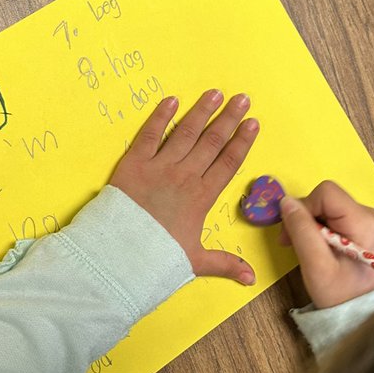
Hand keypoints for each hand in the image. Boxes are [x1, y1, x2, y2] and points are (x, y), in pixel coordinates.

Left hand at [111, 90, 259, 284]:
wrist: (120, 255)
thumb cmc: (157, 258)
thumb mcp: (194, 262)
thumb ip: (224, 263)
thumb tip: (251, 279)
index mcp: (202, 197)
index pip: (228, 163)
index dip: (242, 141)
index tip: (253, 123)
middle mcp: (184, 176)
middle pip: (212, 142)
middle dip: (228, 118)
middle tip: (242, 98)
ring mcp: (159, 167)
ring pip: (186, 133)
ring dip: (201, 111)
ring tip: (215, 93)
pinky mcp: (134, 164)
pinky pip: (149, 135)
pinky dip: (161, 117)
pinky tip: (171, 101)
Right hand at [279, 180, 373, 308]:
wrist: (358, 311)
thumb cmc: (339, 293)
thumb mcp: (316, 265)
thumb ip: (301, 230)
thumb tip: (286, 201)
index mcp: (366, 222)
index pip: (326, 193)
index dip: (304, 208)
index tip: (293, 232)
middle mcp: (372, 214)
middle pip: (326, 199)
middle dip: (304, 217)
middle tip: (291, 242)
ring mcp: (370, 218)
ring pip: (327, 206)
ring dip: (309, 223)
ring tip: (303, 247)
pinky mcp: (364, 224)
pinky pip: (333, 214)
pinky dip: (319, 227)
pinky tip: (316, 245)